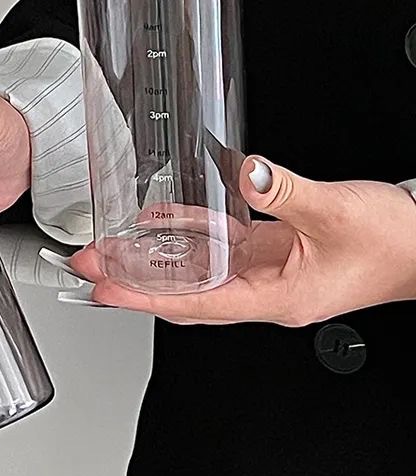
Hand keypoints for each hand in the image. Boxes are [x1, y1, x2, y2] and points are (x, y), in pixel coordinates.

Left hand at [69, 157, 415, 325]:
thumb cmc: (393, 243)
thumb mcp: (335, 212)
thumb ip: (286, 191)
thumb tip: (246, 172)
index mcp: (276, 296)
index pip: (194, 302)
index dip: (144, 297)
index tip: (103, 290)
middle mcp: (264, 289)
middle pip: (185, 289)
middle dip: (135, 278)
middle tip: (90, 264)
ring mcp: (266, 270)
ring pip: (197, 267)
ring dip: (155, 257)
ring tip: (112, 245)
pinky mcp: (271, 249)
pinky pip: (219, 244)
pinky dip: (188, 231)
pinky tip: (161, 220)